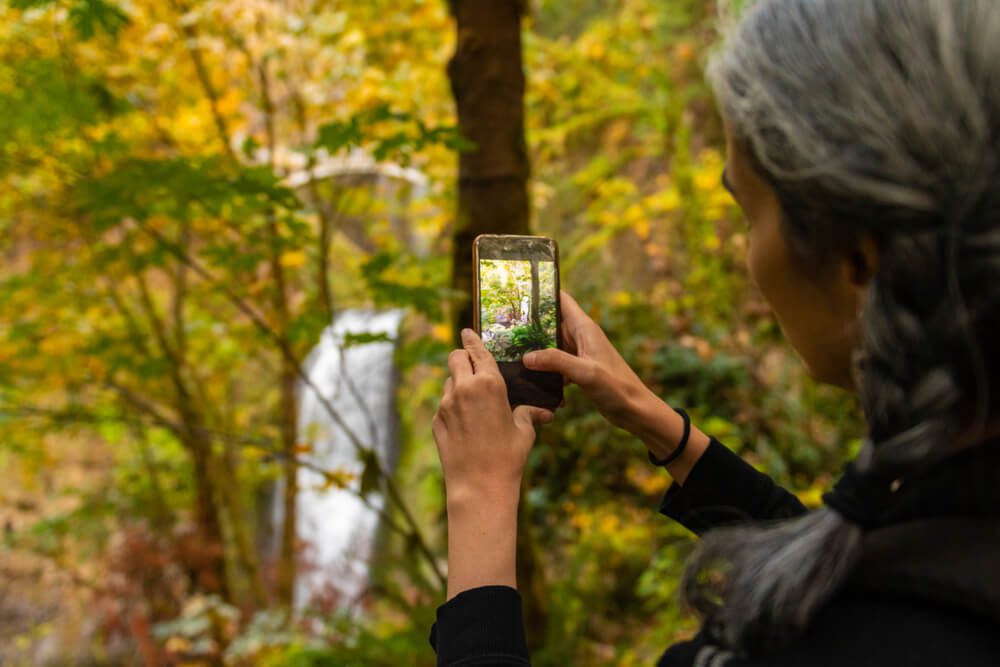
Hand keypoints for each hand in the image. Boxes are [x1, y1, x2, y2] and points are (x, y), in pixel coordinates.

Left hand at [432, 329, 553, 507]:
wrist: (478, 486)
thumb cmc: (507, 457)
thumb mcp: (524, 431)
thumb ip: (528, 413)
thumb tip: (543, 411)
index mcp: (488, 384)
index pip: (477, 351)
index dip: (472, 339)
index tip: (467, 331)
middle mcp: (463, 389)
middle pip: (455, 358)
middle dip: (462, 356)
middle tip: (470, 362)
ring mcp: (446, 404)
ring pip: (448, 381)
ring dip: (457, 382)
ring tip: (473, 399)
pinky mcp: (437, 420)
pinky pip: (444, 404)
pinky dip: (453, 405)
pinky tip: (466, 422)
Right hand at [523, 291, 652, 430]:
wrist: (634, 410)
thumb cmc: (617, 387)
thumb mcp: (585, 372)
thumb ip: (556, 361)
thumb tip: (527, 357)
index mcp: (585, 328)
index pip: (562, 300)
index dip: (544, 293)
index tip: (520, 291)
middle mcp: (581, 337)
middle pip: (551, 323)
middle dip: (531, 325)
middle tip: (504, 327)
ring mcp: (579, 354)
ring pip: (551, 345)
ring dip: (536, 350)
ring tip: (510, 352)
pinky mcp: (578, 370)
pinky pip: (556, 364)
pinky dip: (546, 369)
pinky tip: (532, 379)